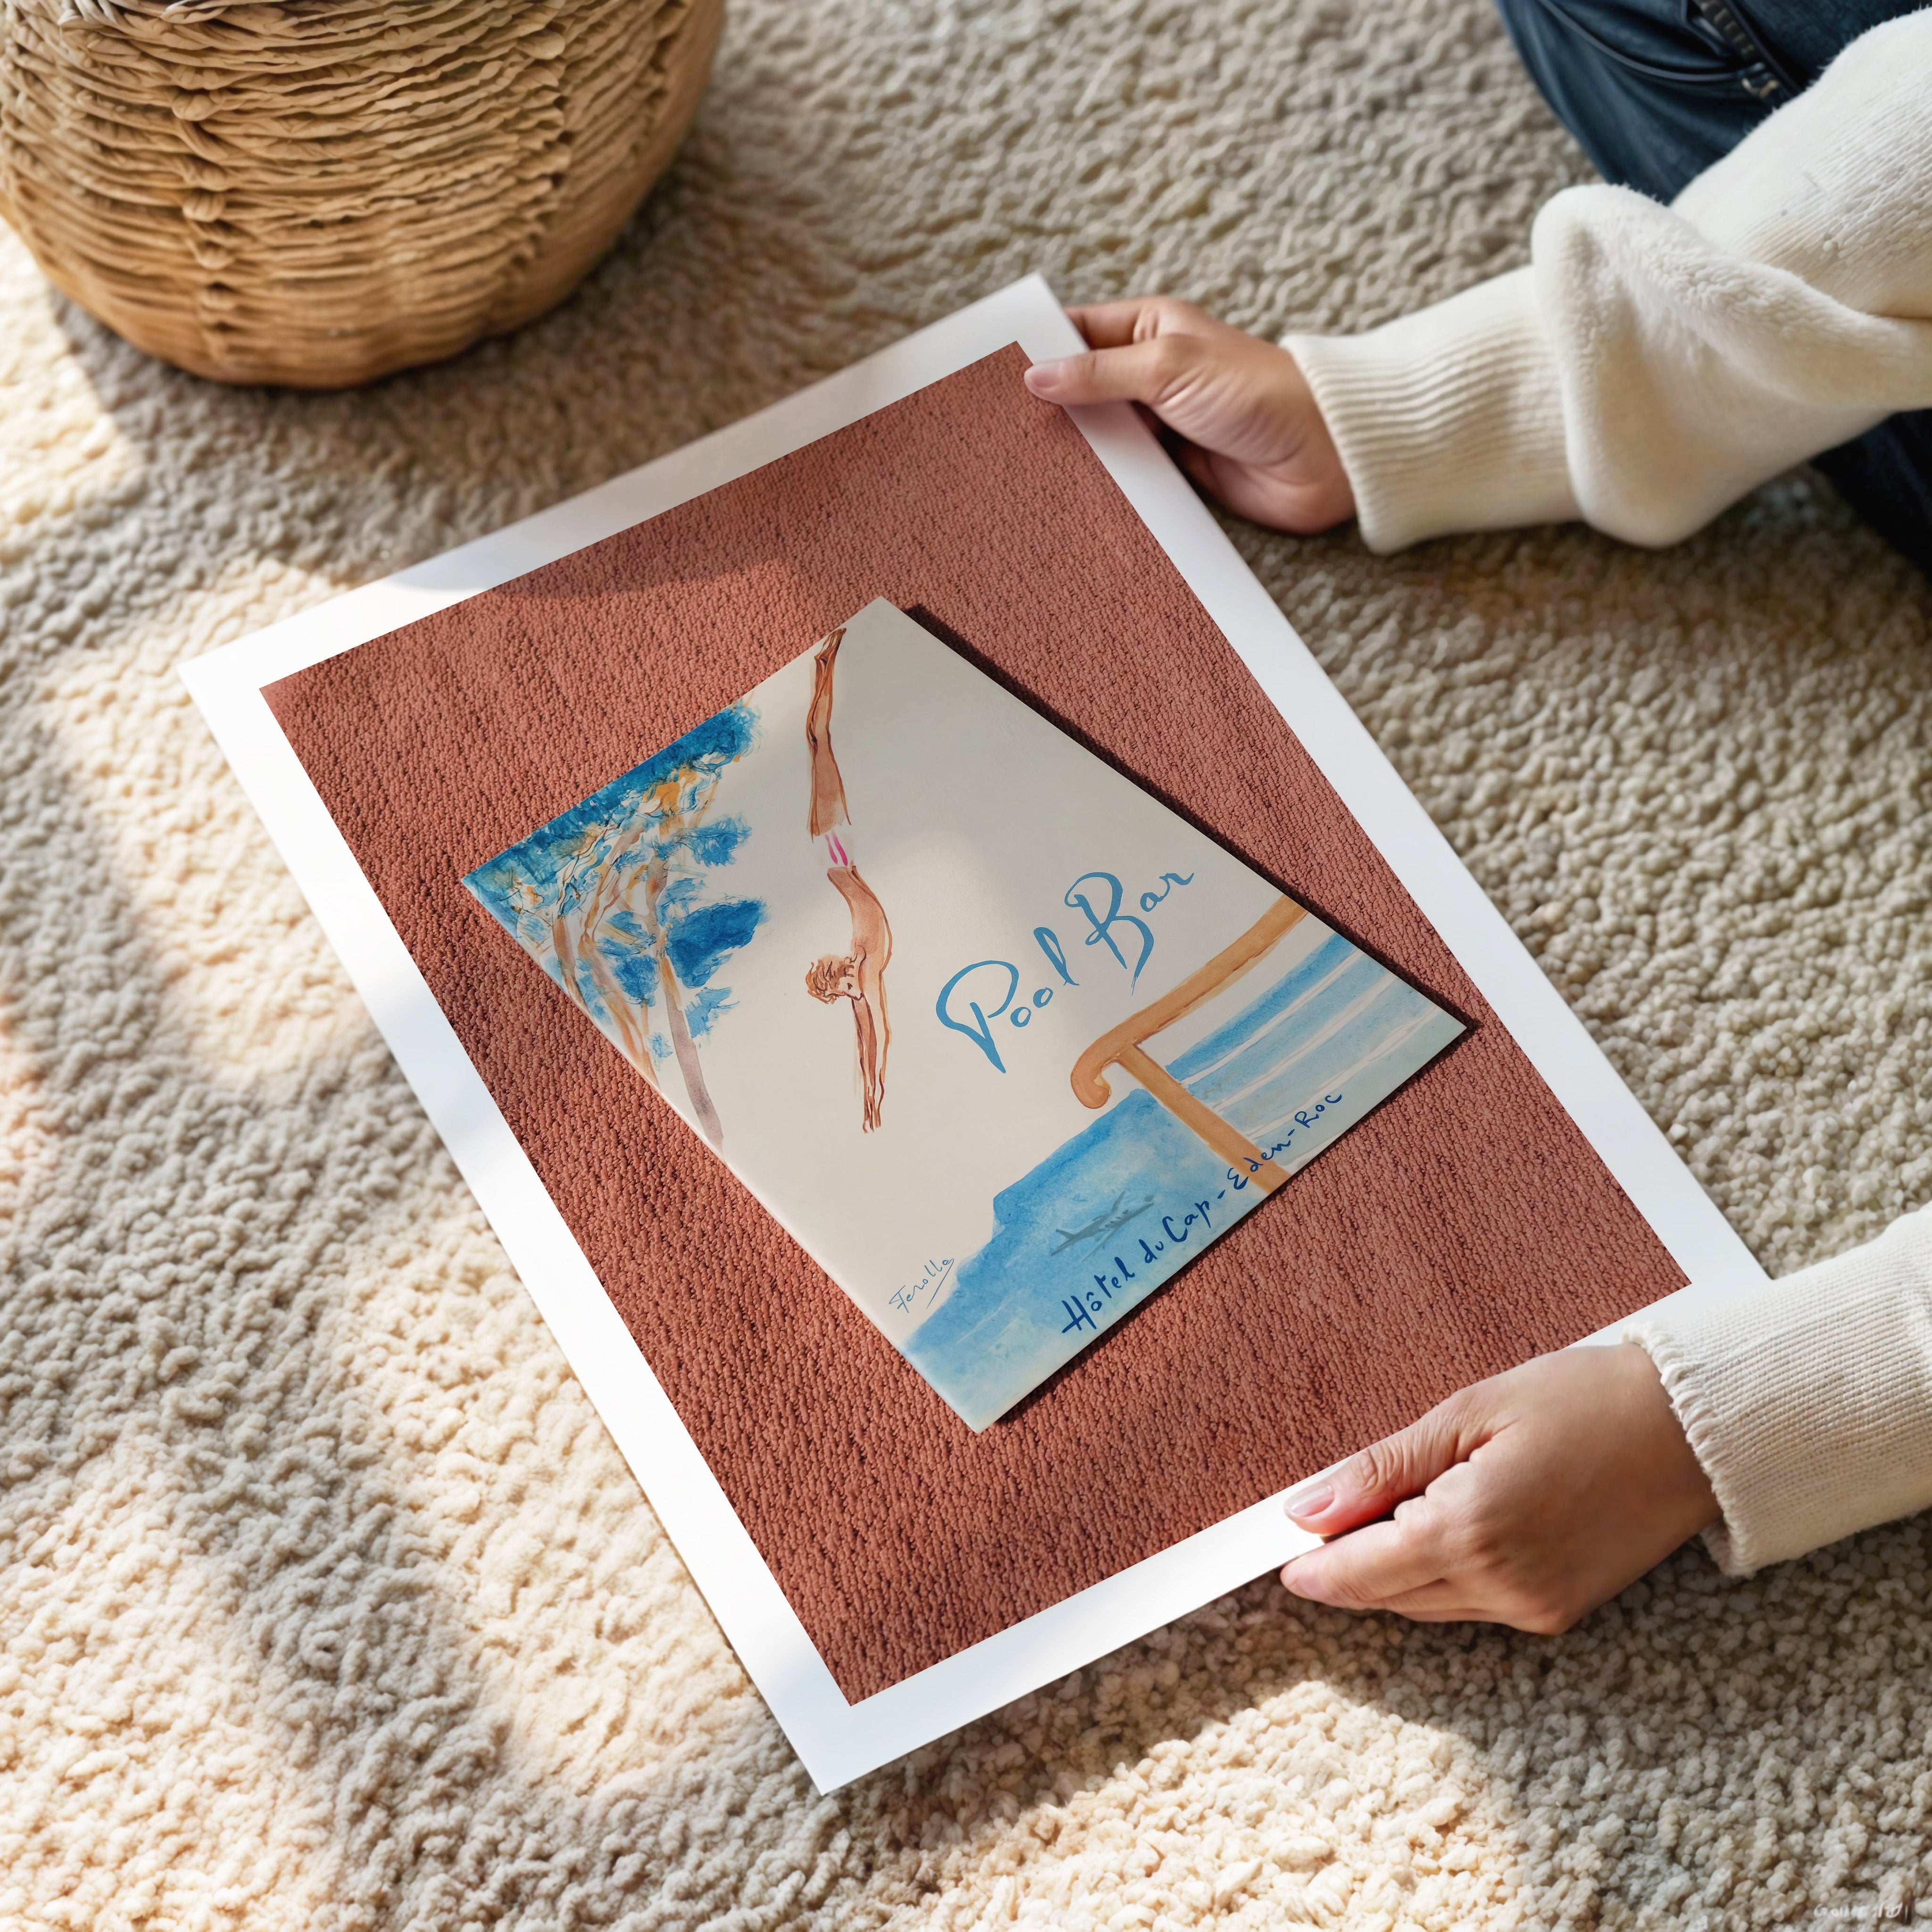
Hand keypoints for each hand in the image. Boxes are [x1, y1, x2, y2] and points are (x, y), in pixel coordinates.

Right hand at [1023, 297, 1353, 533]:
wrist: (1322, 456)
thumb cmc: (1258, 392)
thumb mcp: (1168, 367)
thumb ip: (1099, 373)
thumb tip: (1036, 375)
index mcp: (1150, 329)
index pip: (1077, 332)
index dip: (1036, 349)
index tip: (991, 372)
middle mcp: (1151, 374)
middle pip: (1081, 388)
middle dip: (1044, 407)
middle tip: (992, 428)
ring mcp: (1160, 424)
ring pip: (1098, 436)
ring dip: (1069, 451)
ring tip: (1014, 467)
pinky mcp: (1173, 470)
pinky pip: (1124, 476)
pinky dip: (1100, 484)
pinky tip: (1063, 495)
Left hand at [1279, 1344, 1719, 1633]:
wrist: (1692, 1430)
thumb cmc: (1582, 1400)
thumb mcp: (1467, 1414)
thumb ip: (1381, 1470)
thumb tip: (1305, 1510)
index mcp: (1472, 1531)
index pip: (1362, 1572)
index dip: (1316, 1567)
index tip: (1282, 1560)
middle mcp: (1503, 1586)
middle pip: (1391, 1595)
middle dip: (1350, 1565)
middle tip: (1325, 1523)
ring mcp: (1536, 1608)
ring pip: (1429, 1606)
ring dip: (1395, 1571)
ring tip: (1385, 1516)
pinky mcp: (1560, 1613)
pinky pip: (1473, 1607)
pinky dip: (1443, 1576)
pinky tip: (1441, 1529)